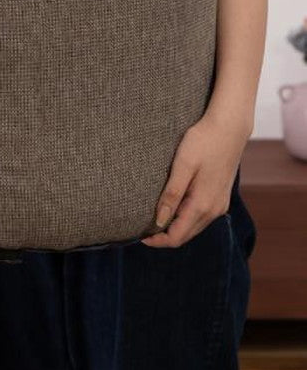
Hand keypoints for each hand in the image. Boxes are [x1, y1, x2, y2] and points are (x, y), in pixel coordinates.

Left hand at [140, 111, 248, 247]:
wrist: (229, 128)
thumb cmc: (203, 142)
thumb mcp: (182, 166)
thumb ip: (171, 195)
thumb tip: (159, 221)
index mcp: (202, 205)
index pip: (177, 237)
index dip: (157, 240)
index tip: (139, 235)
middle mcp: (214, 210)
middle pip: (185, 235)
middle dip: (164, 235)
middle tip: (142, 226)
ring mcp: (220, 204)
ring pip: (193, 226)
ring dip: (175, 226)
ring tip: (154, 215)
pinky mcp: (220, 196)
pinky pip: (200, 216)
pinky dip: (185, 217)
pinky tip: (172, 205)